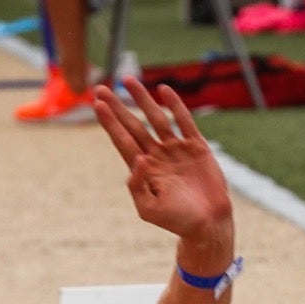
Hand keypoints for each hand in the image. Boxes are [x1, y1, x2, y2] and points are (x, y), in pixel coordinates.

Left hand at [93, 77, 232, 244]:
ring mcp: (175, 148)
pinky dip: (174, 105)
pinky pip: (183, 121)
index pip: (122, 140)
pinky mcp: (195, 145)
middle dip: (118, 107)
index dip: (110, 123)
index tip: (97, 105)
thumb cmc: (176, 220)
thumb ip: (137, 186)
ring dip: (141, 99)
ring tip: (127, 80)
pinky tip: (163, 91)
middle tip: (100, 88)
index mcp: (142, 169)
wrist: (207, 223)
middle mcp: (156, 155)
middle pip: (133, 125)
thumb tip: (137, 158)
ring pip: (155, 117)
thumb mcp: (148, 209)